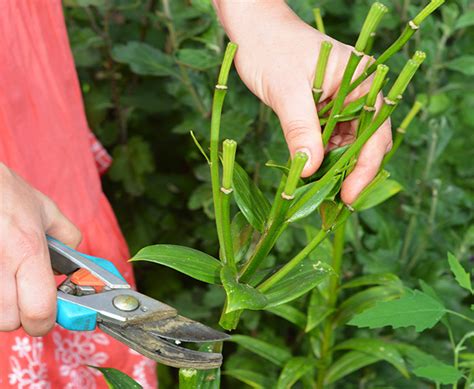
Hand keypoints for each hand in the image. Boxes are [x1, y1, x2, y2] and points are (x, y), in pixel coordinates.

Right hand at [0, 163, 80, 335]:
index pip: (40, 311)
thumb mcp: (43, 208)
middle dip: (18, 312)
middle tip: (20, 292)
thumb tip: (73, 256)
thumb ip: (66, 235)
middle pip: (9, 321)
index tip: (46, 314)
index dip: (45, 319)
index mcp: (27, 250)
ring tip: (3, 279)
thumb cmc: (3, 192)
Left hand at [213, 1, 391, 203]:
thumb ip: (300, 129)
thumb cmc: (272, 49)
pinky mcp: (325, 108)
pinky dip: (321, 156)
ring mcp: (343, 100)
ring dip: (334, 167)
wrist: (254, 31)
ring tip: (318, 190)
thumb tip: (310, 169)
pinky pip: (329, 138)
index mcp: (363, 80)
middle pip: (365, 142)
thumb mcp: (287, 91)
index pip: (376, 132)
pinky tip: (310, 170)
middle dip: (350, 171)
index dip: (365, 168)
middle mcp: (359, 91)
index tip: (349, 196)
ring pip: (347, 143)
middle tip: (332, 200)